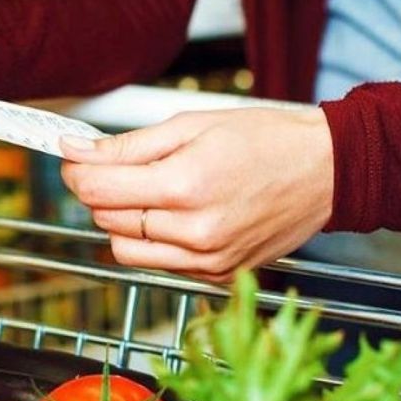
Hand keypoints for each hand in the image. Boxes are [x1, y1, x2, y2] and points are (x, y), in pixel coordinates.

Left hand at [60, 108, 333, 282]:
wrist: (326, 172)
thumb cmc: (267, 141)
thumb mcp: (192, 126)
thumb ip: (127, 145)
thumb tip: (76, 151)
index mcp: (185, 186)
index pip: (96, 189)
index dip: (75, 169)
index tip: (74, 155)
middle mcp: (194, 231)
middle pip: (105, 218)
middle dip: (101, 190)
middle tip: (121, 166)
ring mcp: (206, 259)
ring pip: (124, 248)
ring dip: (123, 220)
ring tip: (153, 192)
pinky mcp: (216, 275)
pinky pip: (158, 264)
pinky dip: (154, 240)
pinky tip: (179, 215)